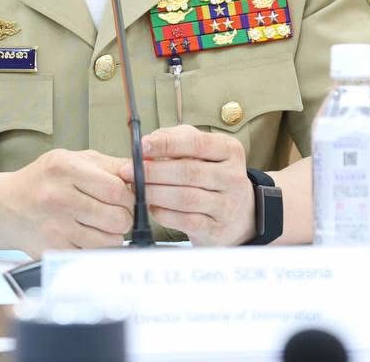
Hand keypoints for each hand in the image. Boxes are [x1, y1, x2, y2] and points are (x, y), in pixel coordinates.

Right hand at [0, 149, 134, 258]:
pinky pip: (94, 255)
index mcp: (65, 168)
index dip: (128, 195)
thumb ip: (108, 164)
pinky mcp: (54, 250)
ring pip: (111, 240)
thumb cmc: (44, 181)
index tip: (124, 196)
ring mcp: (56, 227)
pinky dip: (97, 248)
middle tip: (114, 211)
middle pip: (118, 217)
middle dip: (124, 216)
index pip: (117, 188)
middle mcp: (59, 197)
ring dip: (112, 234)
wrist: (5, 207)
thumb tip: (139, 171)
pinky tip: (86, 236)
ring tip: (99, 223)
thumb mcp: (72, 159)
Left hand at [119, 125, 253, 246]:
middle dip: (153, 171)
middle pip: (188, 171)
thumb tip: (148, 143)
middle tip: (129, 171)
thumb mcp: (202, 152)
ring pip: (186, 197)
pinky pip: (186, 221)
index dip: (166, 144)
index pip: (196, 143)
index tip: (141, 146)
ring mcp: (228, 205)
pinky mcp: (219, 230)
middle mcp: (233, 177)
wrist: (240, 215)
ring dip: (155, 192)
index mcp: (230, 151)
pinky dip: (164, 214)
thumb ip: (176, 140)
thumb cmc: (211, 176)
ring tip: (137, 189)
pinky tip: (152, 208)